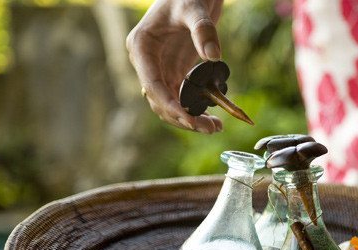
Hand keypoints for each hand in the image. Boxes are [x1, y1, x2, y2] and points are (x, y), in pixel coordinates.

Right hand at [127, 0, 223, 133]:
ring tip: (215, 127)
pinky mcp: (174, 72)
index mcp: (142, 47)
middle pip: (160, 101)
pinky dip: (194, 110)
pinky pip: (181, 97)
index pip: (152, 85)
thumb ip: (203, 29)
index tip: (190, 120)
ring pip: (170, 104)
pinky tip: (212, 118)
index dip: (170, 106)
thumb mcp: (194, 7)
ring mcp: (160, 69)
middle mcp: (147, 62)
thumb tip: (213, 56)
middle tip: (211, 128)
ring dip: (189, 119)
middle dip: (183, 118)